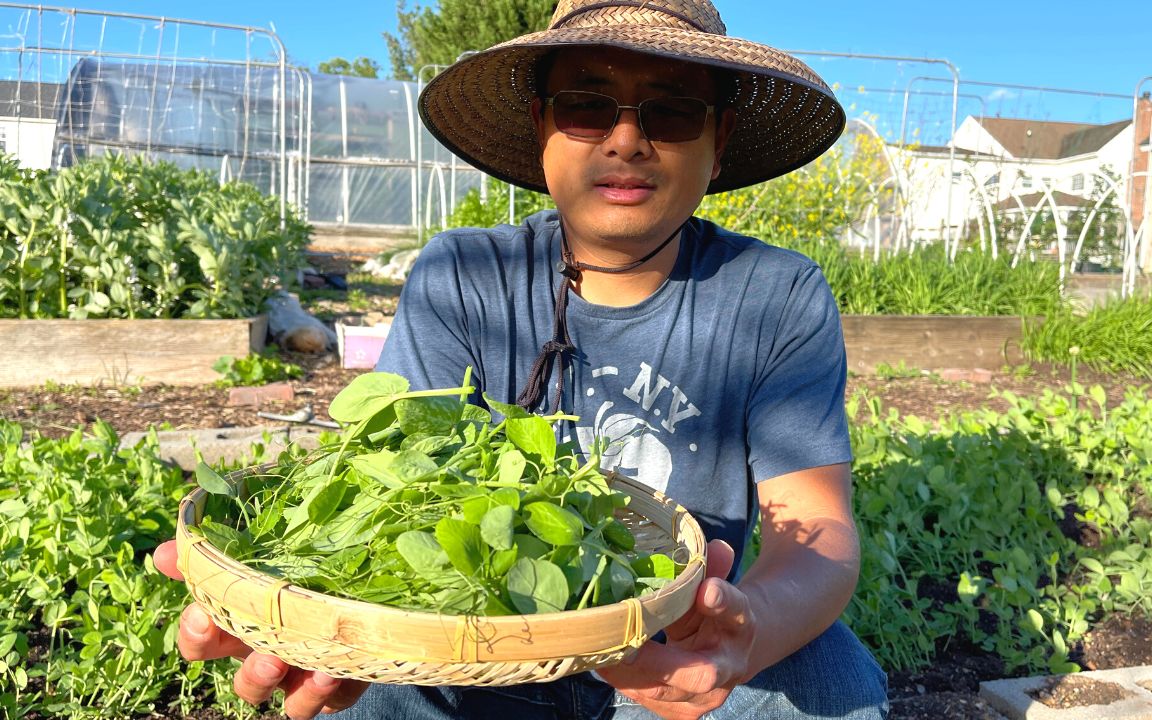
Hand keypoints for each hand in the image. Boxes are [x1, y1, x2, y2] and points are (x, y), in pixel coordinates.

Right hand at [153, 540, 368, 718]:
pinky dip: (332, 690)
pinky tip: (336, 669)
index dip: (195, 635)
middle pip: (247, 685)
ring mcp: (305, 675)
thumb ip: (212, 554)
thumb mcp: (255, 554)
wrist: (350, 576)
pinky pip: (335, 700)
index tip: (202, 614)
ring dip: (301, 693)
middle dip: (253, 676)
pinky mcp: (342, 682)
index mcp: (242, 628)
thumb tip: (161, 553)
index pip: (201, 645)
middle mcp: (270, 657)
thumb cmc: (294, 564)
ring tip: (311, 667)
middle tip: (267, 657)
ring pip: (290, 705)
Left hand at [596, 539, 757, 719]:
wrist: (728, 653)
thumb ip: (709, 568)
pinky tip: (600, 663)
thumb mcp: (712, 586)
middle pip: (699, 674)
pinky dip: (624, 683)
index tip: (707, 589)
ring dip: (629, 674)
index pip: (737, 612)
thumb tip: (714, 546)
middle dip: (657, 662)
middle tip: (623, 646)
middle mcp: (729, 668)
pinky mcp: (683, 712)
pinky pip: (651, 700)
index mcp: (741, 626)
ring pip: (666, 693)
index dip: (723, 601)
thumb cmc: (711, 611)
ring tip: (598, 652)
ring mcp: (707, 696)